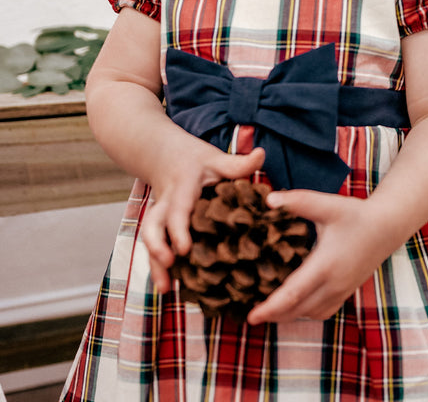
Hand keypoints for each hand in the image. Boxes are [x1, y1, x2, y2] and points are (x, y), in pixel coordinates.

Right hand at [142, 146, 264, 292]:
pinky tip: (167, 287)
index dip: (178, 229)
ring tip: (165, 288)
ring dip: (154, 264)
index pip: (178, 208)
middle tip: (169, 265)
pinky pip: (154, 247)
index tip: (184, 249)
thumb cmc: (199, 162)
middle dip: (157, 246)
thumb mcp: (218, 159)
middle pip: (153, 225)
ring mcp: (160, 216)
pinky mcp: (160, 227)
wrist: (169, 157)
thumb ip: (239, 162)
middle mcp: (166, 203)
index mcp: (182, 187)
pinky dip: (157, 267)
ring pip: (150, 239)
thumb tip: (262, 154)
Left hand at [245, 190, 397, 324]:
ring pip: (310, 313)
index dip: (270, 308)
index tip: (252, 317)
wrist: (387, 226)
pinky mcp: (347, 291)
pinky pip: (322, 311)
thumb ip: (298, 201)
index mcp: (325, 265)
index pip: (292, 294)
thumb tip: (269, 200)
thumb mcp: (327, 205)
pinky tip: (294, 305)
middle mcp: (334, 283)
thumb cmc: (356, 214)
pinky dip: (305, 313)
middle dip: (273, 315)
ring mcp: (342, 290)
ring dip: (289, 315)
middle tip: (251, 317)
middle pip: (298, 310)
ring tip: (268, 310)